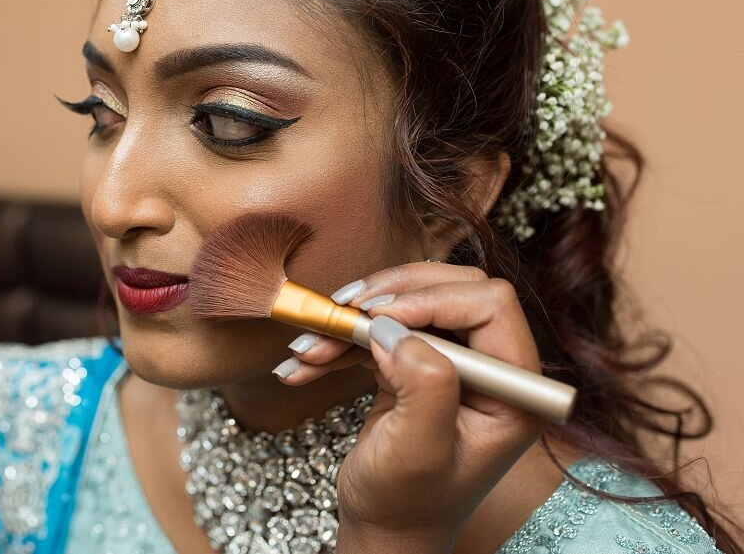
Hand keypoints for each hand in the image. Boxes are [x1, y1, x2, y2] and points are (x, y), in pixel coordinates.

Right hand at [277, 261, 550, 553]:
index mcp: (513, 390)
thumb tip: (397, 326)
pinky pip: (379, 329)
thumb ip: (424, 386)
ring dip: (353, 319)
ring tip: (307, 347)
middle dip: (390, 295)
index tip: (378, 317)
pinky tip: (304, 365)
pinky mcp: (416, 363)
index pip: (489, 305)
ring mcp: (452, 363)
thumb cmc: (408, 504)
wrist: (384, 529)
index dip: (433, 300)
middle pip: (450, 289)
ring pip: (409, 302)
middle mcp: (491, 369)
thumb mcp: (420, 451)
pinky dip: (339, 341)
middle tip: (345, 310)